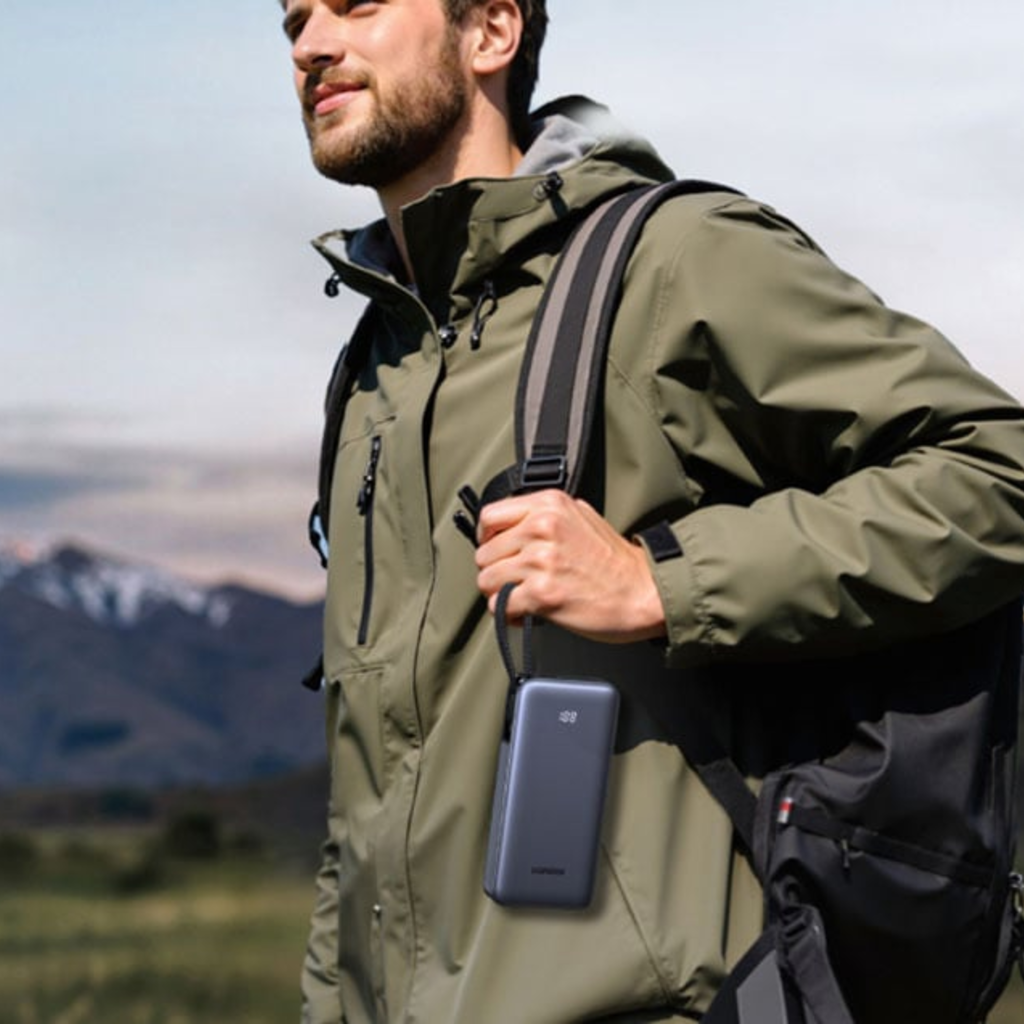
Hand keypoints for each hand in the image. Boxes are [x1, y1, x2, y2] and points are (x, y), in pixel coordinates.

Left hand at [475, 490, 666, 643]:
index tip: (498, 551)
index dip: (488, 539)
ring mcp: (541, 560)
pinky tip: (527, 612)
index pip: (489, 516)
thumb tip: (511, 527)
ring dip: (501, 593)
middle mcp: (542, 527)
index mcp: (549, 504)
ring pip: (486, 580)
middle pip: (484, 553)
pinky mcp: (542, 593)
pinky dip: (509, 614)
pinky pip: (499, 605)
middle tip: (517, 580)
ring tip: (523, 596)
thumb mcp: (581, 516)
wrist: (644, 592)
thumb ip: (544, 515)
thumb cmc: (616, 561)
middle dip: (497, 571)